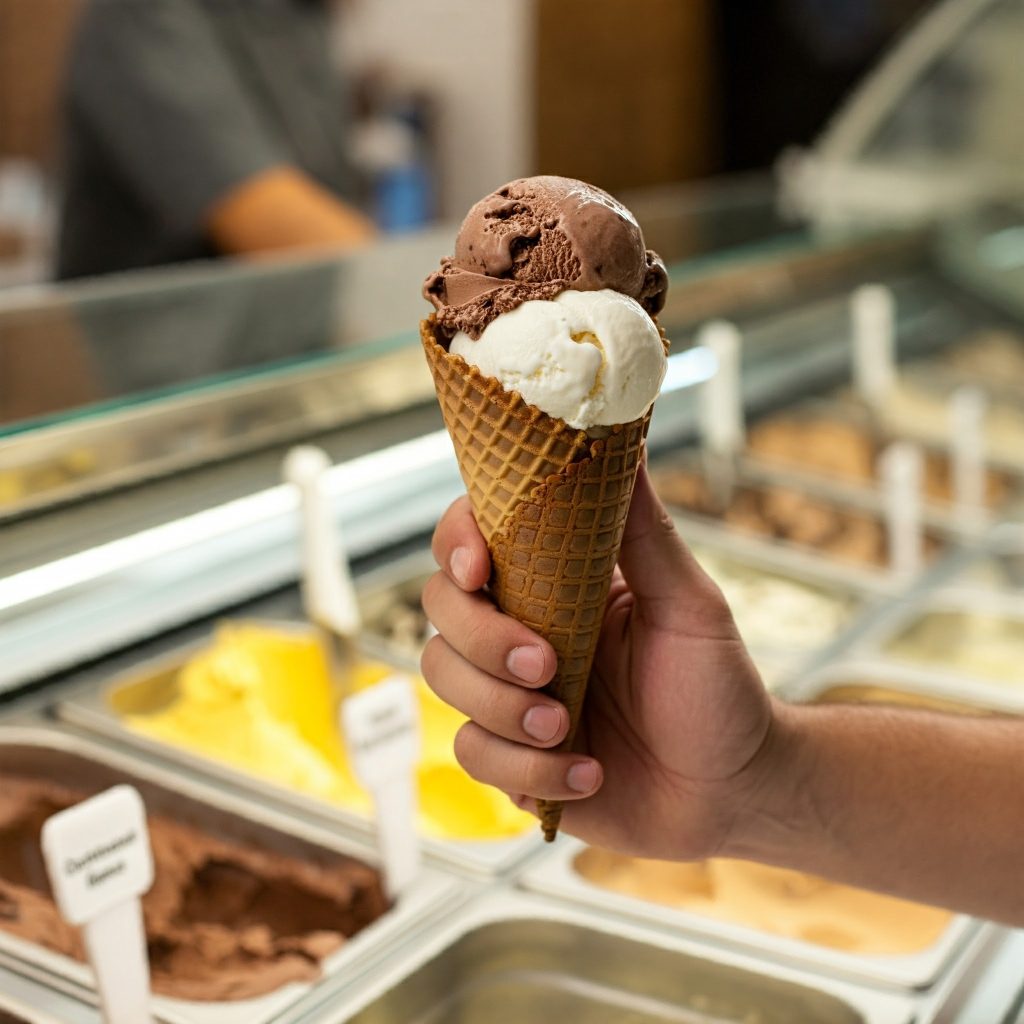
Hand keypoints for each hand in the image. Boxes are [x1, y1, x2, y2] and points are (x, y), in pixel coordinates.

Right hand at [421, 462, 776, 859]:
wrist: (732, 790)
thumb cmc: (716, 687)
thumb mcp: (688, 604)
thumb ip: (644, 532)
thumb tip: (627, 442)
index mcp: (554, 583)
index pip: (473, 540)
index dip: (456, 541)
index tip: (477, 565)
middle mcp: (520, 629)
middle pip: (441, 608)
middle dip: (481, 637)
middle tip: (545, 664)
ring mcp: (508, 694)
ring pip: (442, 678)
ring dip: (501, 708)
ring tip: (567, 728)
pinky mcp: (509, 757)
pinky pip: (473, 754)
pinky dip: (527, 772)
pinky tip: (587, 774)